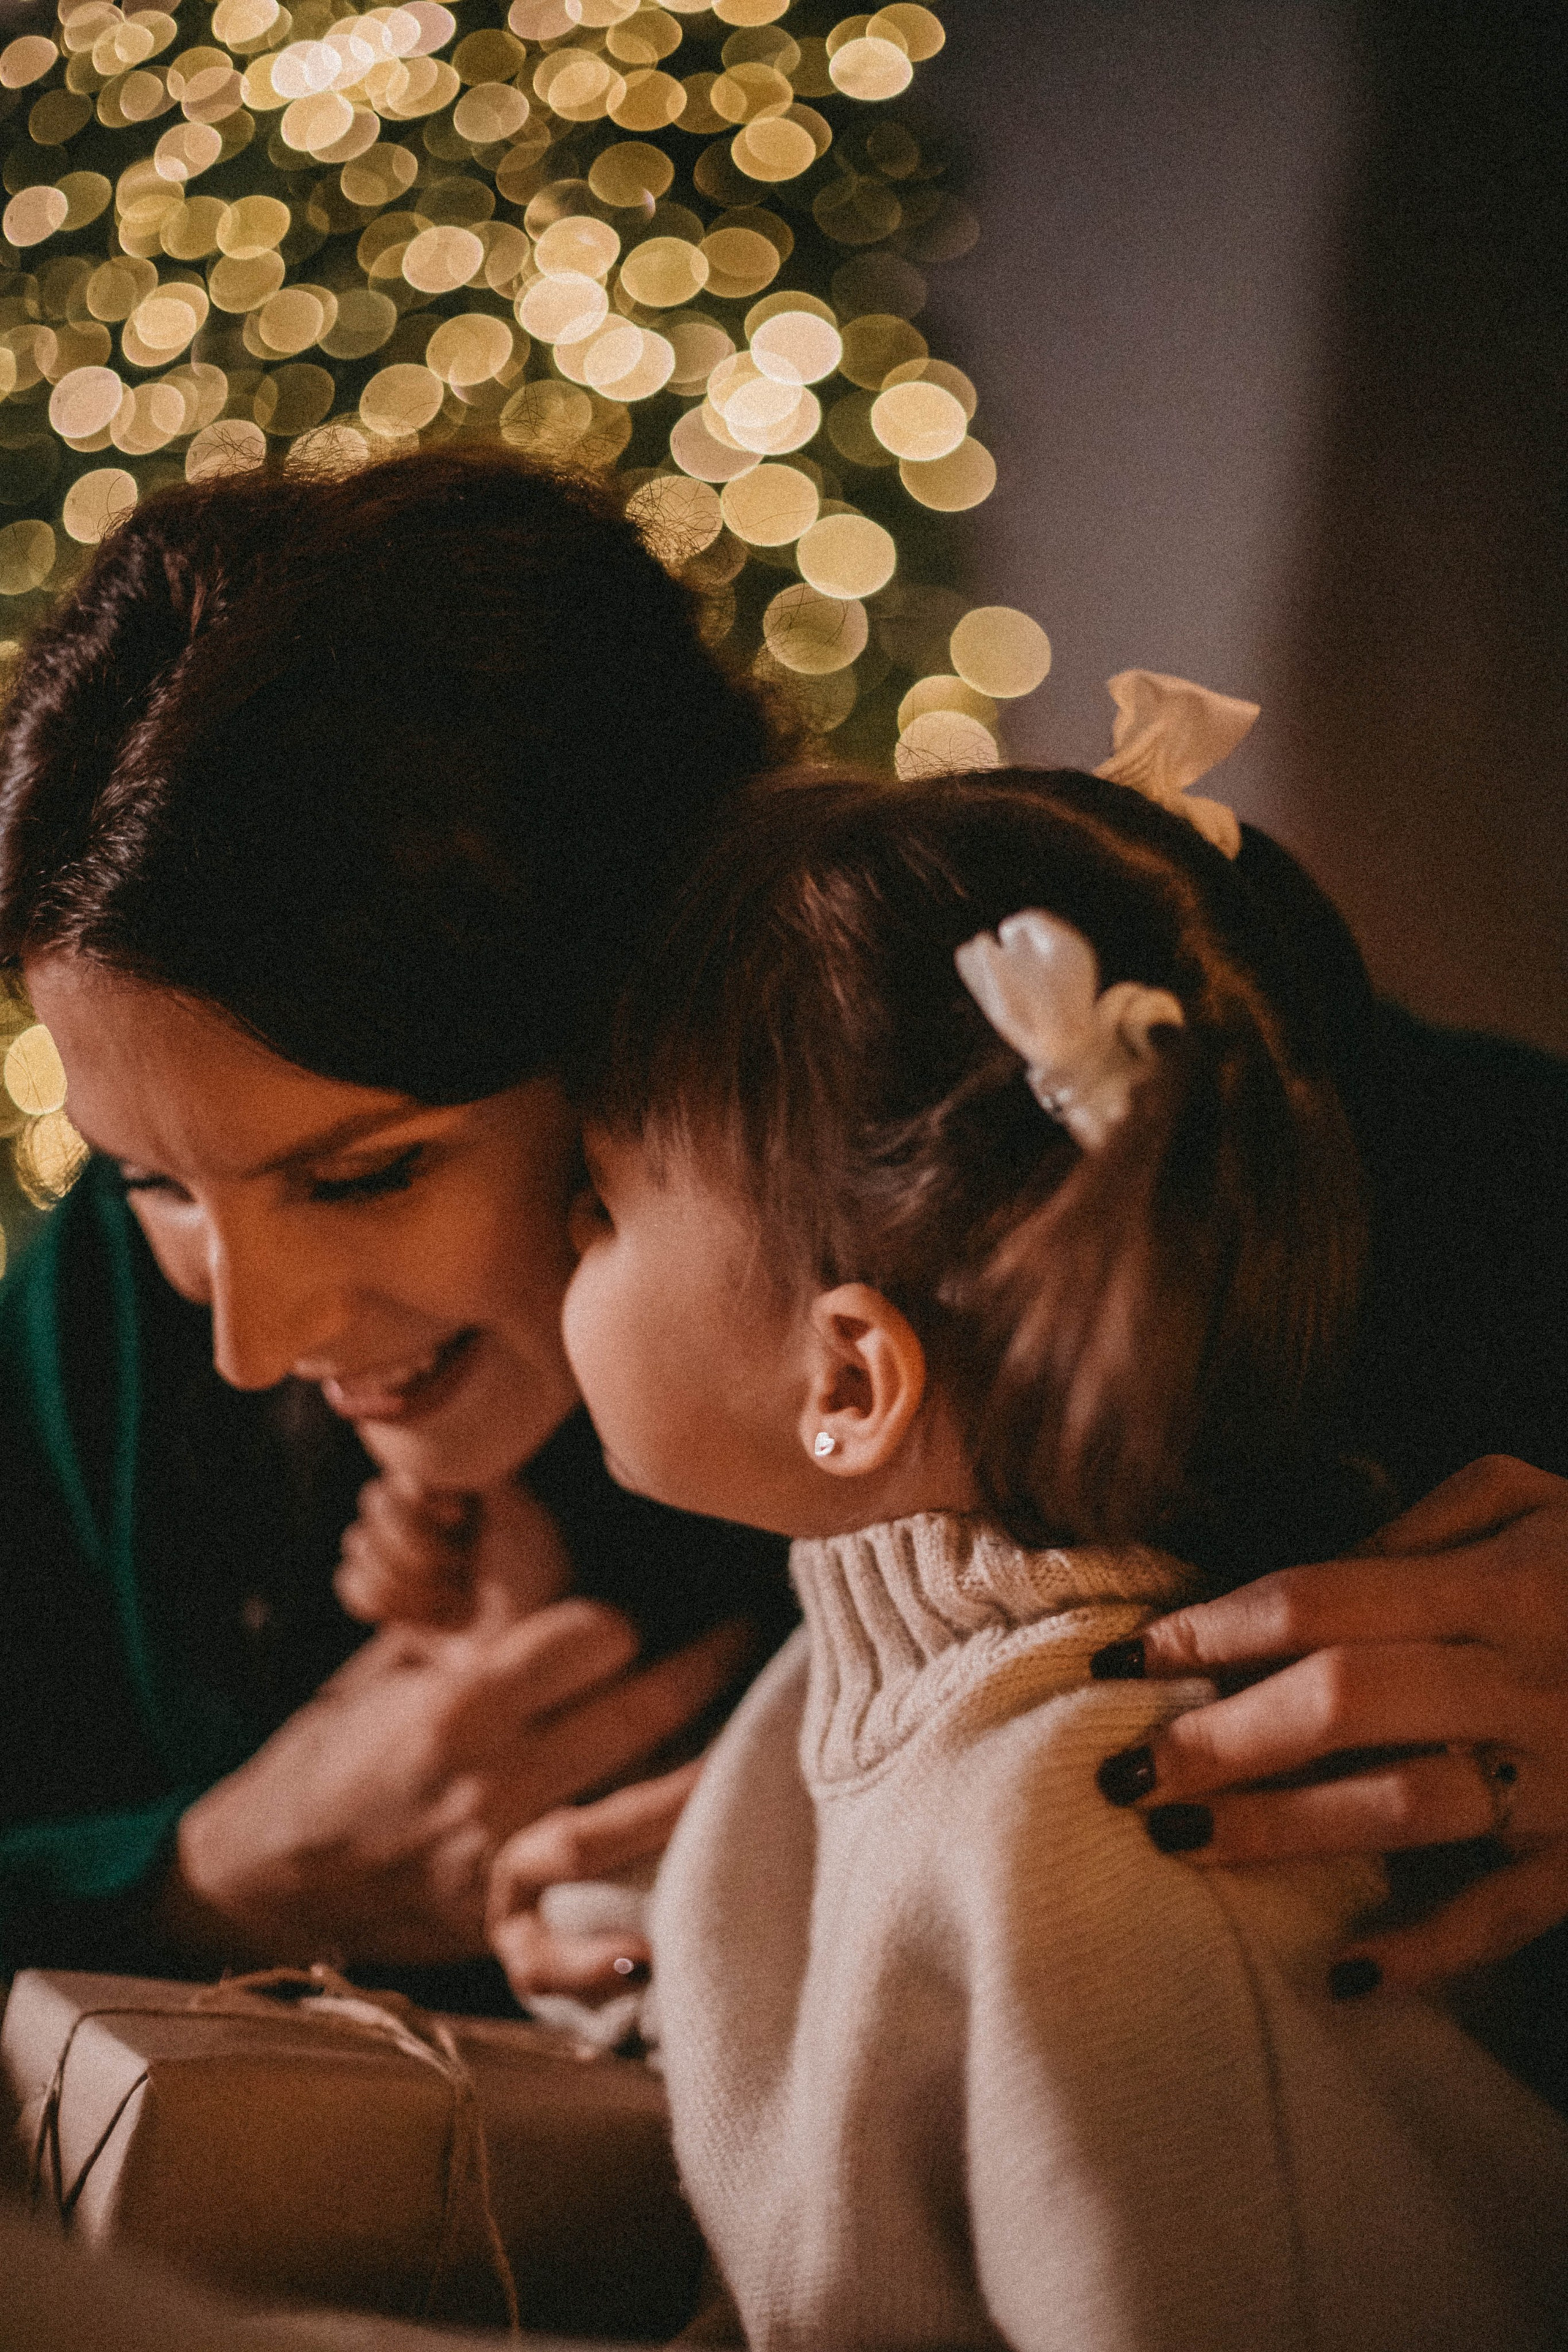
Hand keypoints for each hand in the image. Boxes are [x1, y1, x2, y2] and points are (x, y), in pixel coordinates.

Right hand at [160, 1604, 749, 1968]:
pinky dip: (594, 1965)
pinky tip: (648, 1955)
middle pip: (630, 1716)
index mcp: (459, 1702)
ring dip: (694, 1785)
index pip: (587, 1638)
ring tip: (755, 1741)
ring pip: (614, 1823)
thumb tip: (544, 1523)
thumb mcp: (393, 1662)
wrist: (259, 1868)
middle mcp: (484, 1780)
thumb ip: (474, 1613)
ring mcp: (488, 1860)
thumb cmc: (336, 1747)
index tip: (646, 1605)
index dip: (624, 1616)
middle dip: (705, 1669)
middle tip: (752, 1635)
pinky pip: (546, 1953)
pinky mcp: (484, 1925)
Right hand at [334, 1473, 573, 1632]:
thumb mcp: (521, 1514)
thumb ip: (482, 1472)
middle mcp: (428, 1508)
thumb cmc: (542, 1577)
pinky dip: (386, 1602)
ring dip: (409, 1584)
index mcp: (458, 1481)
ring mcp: (404, 1550)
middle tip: (463, 1570)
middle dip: (419, 1549)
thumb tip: (453, 1425)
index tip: (460, 1519)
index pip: (407, 1468)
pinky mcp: (389, 1595)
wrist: (536, 1644)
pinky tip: (432, 1618)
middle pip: (374, 1505)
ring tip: (456, 1601)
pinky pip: (350, 1583)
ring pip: (357, 1545)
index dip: (421, 1504)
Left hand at [1089, 1457, 1567, 1986]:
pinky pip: (1506, 1912)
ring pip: (1408, 1806)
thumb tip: (1302, 1575)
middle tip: (1124, 1769)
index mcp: (1502, 1580)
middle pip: (1345, 1699)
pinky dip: (1429, 1950)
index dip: (1214, 1626)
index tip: (1126, 1655)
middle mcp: (1525, 1674)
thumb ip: (1422, 1527)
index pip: (1325, 1596)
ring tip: (1182, 1843)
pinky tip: (1346, 1973)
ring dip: (1289, 1831)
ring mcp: (1566, 1772)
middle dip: (1223, 1735)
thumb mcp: (1533, 1502)